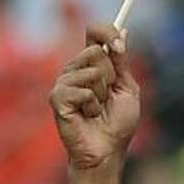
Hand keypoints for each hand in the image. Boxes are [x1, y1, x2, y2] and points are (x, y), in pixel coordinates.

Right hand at [49, 22, 139, 172]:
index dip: (106, 32)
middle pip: (95, 51)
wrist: (107, 151)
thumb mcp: (126, 88)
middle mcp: (75, 70)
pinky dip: (92, 106)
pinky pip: (82, 90)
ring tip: (97, 110)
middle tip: (108, 96)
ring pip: (91, 71)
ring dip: (102, 95)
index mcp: (92, 64)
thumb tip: (122, 32)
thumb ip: (121, 62)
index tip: (119, 44)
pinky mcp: (57, 98)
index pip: (94, 33)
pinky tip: (87, 116)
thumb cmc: (118, 124)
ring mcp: (64, 83)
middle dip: (110, 76)